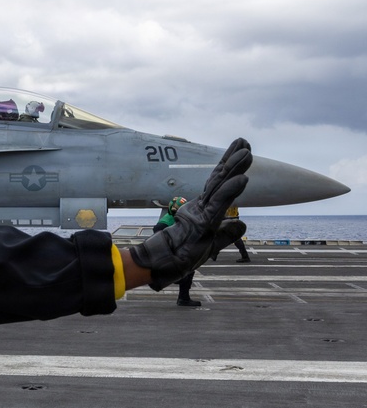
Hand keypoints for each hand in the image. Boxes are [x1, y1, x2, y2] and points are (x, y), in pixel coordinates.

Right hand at [129, 138, 251, 290]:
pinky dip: (231, 190)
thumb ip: (225, 234)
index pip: (220, 187)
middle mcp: (202, 207)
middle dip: (233, 161)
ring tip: (246, 151)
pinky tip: (243, 178)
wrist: (160, 265)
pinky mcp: (201, 221)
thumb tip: (243, 223)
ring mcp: (201, 212)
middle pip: (220, 180)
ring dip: (234, 168)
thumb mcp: (210, 245)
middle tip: (244, 142)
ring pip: (220, 187)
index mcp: (204, 211)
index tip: (242, 153)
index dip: (231, 170)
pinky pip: (218, 204)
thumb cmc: (180, 256)